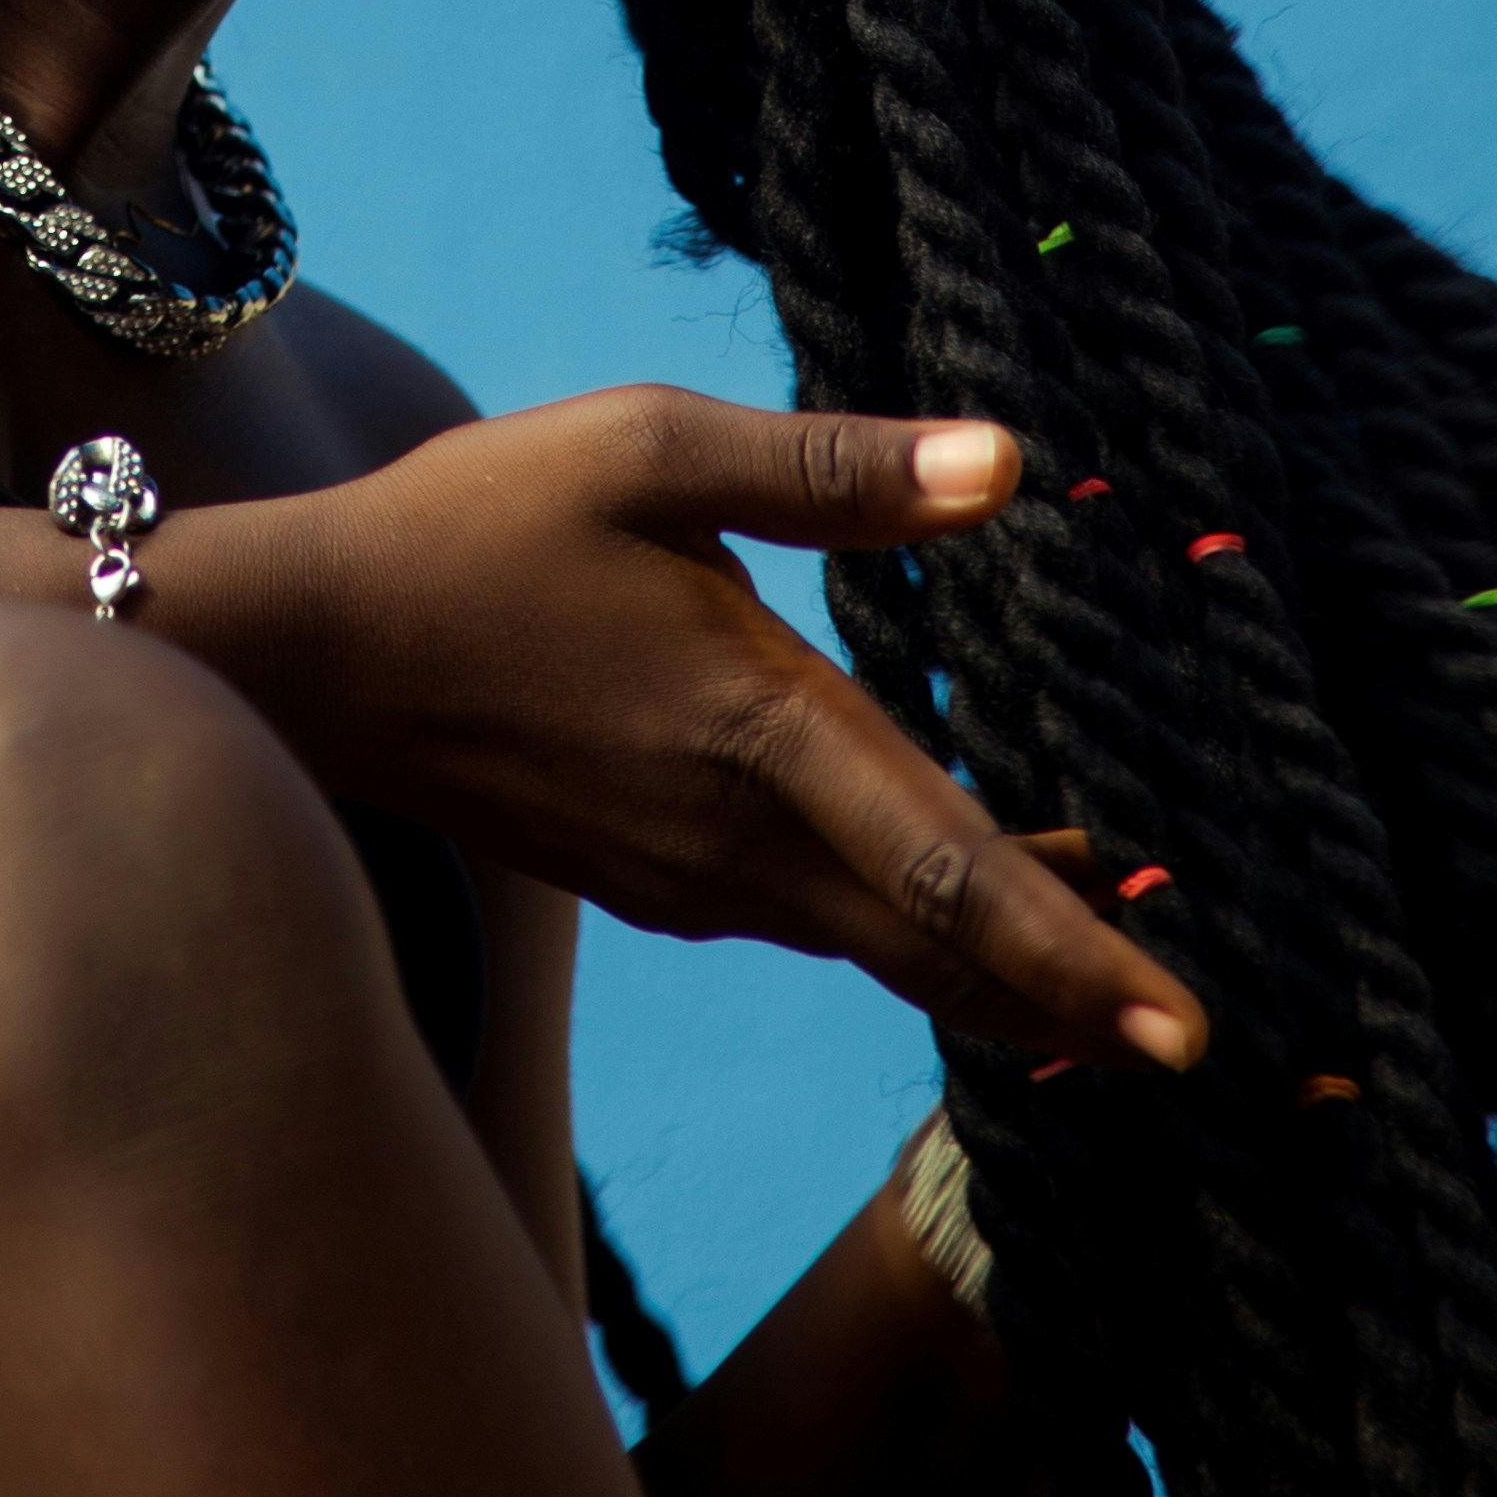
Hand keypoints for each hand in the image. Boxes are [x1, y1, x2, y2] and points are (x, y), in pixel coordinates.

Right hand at [292, 384, 1207, 1071]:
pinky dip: (902, 937)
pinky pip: (811, 926)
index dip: (1078, 953)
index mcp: (760, 727)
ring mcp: (687, 878)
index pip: (954, 871)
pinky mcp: (647, 884)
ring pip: (878, 946)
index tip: (1188, 1033)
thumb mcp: (649, 450)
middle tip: (1190, 1046)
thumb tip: (1007, 467)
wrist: (306, 654)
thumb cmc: (475, 527)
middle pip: (940, 949)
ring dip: (993, 969)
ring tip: (1098, 976)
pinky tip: (930, 904)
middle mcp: (737, 837)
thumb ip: (830, 467)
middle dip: (1071, 1000)